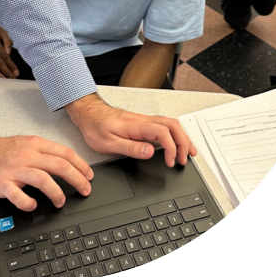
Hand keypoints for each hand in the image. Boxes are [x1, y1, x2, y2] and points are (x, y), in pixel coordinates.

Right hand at [0, 135, 93, 210]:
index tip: (89, 175)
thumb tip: (66, 163)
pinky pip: (18, 195)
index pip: (64, 153)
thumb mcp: (26, 143)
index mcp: (35, 144)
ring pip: (42, 179)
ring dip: (56, 192)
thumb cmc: (2, 150)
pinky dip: (28, 203)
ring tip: (61, 202)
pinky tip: (33, 206)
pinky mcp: (3, 183)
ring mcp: (15, 169)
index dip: (80, 165)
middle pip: (59, 165)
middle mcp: (27, 155)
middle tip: (85, 190)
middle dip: (77, 179)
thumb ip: (44, 152)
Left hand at [65, 94, 196, 167]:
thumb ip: (131, 148)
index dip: (172, 148)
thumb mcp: (108, 143)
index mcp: (135, 125)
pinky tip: (176, 142)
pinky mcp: (141, 122)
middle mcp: (142, 120)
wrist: (87, 113)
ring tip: (188, 152)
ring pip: (170, 123)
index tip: (171, 162)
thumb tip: (150, 152)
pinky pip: (164, 124)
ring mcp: (143, 119)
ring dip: (182, 137)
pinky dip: (175, 134)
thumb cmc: (95, 127)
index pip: (162, 133)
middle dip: (184, 142)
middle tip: (185, 159)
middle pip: (172, 125)